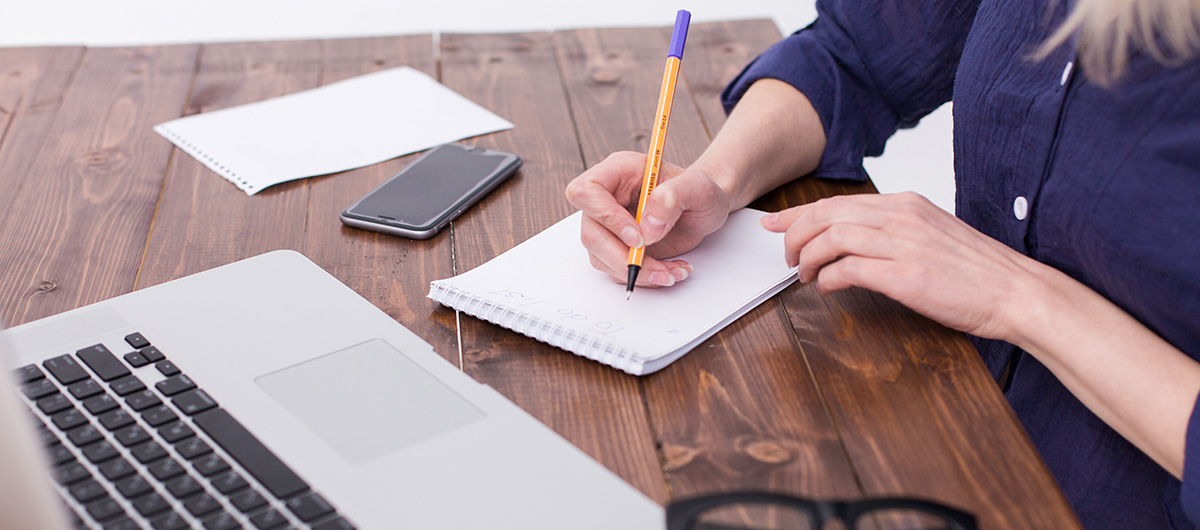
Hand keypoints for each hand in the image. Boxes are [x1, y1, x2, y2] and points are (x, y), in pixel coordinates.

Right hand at [565, 151, 730, 287]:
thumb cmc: (700, 192)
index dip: (606, 217)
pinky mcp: (617, 248)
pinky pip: (617, 270)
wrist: (705, 211)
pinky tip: (670, 271)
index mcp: (619, 171)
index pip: (587, 191)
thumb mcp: (699, 188)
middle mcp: (608, 198)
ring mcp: (609, 226)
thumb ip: (672, 199)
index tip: (638, 237)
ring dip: (638, 272)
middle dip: (624, 258)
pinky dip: (645, 277)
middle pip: (591, 233)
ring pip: (601, 257)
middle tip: (658, 268)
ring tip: (673, 271)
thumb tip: (648, 228)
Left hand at [759, 192, 1049, 340]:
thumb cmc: (977, 272)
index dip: (798, 213)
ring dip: (808, 258)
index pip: (837, 202)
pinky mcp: (906, 276)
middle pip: (826, 215)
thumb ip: (895, 232)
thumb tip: (855, 243)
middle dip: (795, 235)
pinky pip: (850, 269)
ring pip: (831, 238)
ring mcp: (904, 245)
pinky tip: (828, 288)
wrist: (1017, 292)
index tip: (774, 223)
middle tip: (787, 258)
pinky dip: (829, 278)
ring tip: (804, 275)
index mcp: (906, 204)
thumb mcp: (932, 236)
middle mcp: (902, 217)